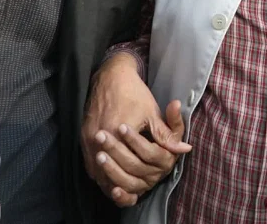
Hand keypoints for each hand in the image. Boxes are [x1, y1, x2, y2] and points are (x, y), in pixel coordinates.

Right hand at [82, 52, 191, 206]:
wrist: (110, 76)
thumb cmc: (133, 93)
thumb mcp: (152, 113)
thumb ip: (166, 135)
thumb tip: (184, 149)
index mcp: (117, 132)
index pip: (131, 164)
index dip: (143, 173)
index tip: (149, 180)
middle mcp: (98, 139)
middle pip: (113, 171)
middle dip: (126, 181)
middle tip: (137, 188)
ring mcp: (87, 140)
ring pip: (99, 172)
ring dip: (112, 181)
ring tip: (123, 190)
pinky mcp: (82, 139)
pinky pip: (90, 165)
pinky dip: (100, 174)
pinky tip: (110, 179)